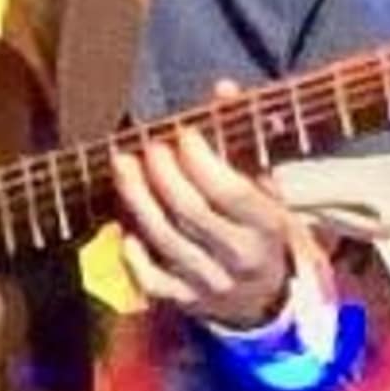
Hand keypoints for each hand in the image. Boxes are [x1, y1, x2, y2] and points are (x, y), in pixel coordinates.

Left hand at [110, 105, 312, 333]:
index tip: (184, 133)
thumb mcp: (264, 184)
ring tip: (122, 164)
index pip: (231, 193)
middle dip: (164, 174)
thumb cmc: (259, 226)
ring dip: (139, 198)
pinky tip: (124, 224)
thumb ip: (242, 135)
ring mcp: (210, 282)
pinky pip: (150, 278)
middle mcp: (240, 257)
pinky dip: (134, 252)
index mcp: (267, 226)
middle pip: (192, 213)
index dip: (203, 161)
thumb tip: (221, 89)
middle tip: (149, 146)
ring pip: (165, 239)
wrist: (263, 297)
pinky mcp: (183, 301)